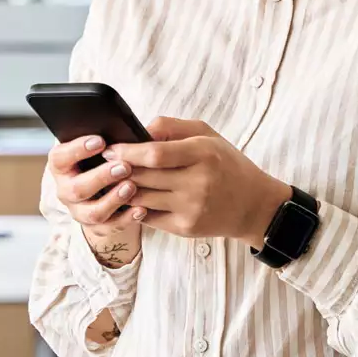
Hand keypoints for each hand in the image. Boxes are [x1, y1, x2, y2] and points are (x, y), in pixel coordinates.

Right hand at [48, 134, 148, 233]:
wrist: (103, 187)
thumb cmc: (103, 157)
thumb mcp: (101, 145)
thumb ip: (108, 138)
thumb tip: (130, 130)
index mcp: (62, 165)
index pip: (61, 158)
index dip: (78, 149)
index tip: (100, 141)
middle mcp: (66, 190)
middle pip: (77, 189)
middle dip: (102, 178)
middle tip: (124, 166)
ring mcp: (79, 211)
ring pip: (92, 213)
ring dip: (114, 200)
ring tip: (132, 186)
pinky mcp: (96, 227)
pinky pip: (110, 227)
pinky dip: (127, 219)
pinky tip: (141, 209)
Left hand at [102, 117, 292, 248]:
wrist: (253, 205)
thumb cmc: (226, 164)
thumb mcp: (207, 135)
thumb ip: (172, 127)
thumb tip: (138, 129)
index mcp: (203, 153)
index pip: (155, 153)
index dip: (128, 151)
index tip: (111, 148)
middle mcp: (198, 182)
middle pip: (144, 176)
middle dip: (120, 170)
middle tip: (105, 164)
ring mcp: (191, 208)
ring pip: (142, 199)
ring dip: (123, 190)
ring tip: (114, 181)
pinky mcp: (186, 228)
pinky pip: (149, 217)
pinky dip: (136, 208)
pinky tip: (131, 199)